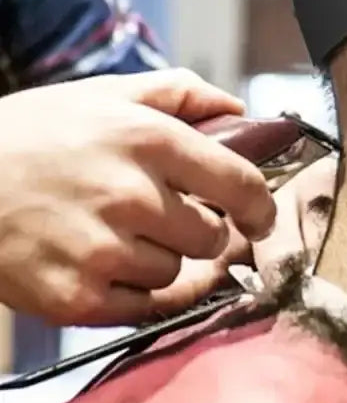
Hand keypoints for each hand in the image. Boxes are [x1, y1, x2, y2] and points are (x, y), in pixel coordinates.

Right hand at [0, 68, 275, 325]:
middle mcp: (134, 197)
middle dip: (203, 230)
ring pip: (178, 272)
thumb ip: (181, 93)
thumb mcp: (106, 94)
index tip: (260, 215)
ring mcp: (104, 251)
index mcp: (151, 141)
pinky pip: (144, 309)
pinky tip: (112, 268)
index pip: (241, 184)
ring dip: (164, 259)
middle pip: (213, 236)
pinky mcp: (76, 298)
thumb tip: (239, 109)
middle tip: (173, 219)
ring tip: (122, 236)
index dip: (260, 205)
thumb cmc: (31, 132)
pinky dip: (138, 293)